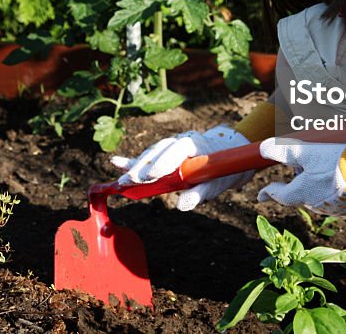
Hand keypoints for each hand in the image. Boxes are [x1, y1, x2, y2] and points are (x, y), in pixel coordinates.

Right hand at [111, 125, 252, 210]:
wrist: (228, 155)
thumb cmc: (223, 170)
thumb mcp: (217, 183)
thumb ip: (200, 193)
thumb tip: (182, 206)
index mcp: (194, 144)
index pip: (176, 150)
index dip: (162, 161)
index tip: (150, 175)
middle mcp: (180, 141)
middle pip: (158, 151)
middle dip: (143, 167)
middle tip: (129, 181)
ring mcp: (171, 145)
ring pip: (151, 153)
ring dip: (136, 167)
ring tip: (122, 180)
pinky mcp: (165, 153)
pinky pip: (149, 157)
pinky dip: (133, 161)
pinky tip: (116, 162)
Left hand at [257, 138, 345, 218]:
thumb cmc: (341, 159)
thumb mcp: (308, 149)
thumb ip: (283, 151)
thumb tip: (261, 149)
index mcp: (304, 194)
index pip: (280, 195)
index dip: (268, 192)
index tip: (260, 195)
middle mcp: (319, 206)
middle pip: (303, 192)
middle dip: (302, 179)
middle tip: (309, 161)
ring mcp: (339, 210)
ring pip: (323, 196)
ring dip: (323, 183)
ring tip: (333, 163)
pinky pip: (343, 200)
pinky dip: (342, 189)